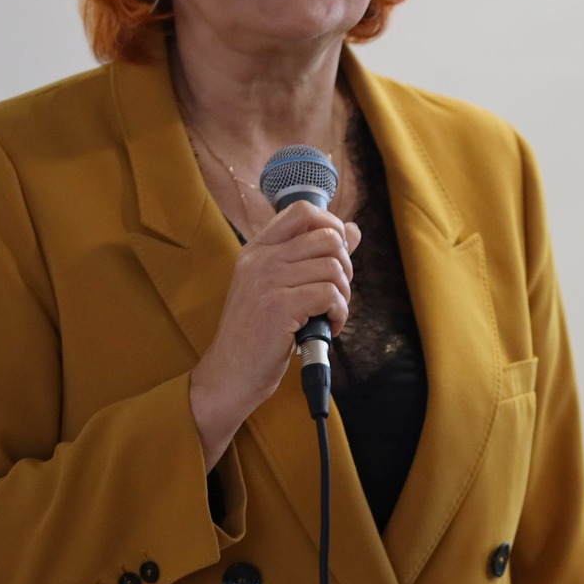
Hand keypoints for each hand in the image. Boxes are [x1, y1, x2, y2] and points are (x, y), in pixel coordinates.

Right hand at [189, 201, 360, 465]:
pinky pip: (330, 294)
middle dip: (345, 266)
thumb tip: (352, 230)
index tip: (338, 254)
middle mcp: (259, 259)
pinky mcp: (279, 306)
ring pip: (334, 267)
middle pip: (328, 237)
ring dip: (344, 295)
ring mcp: (267, 280)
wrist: (231, 373)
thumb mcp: (281, 286)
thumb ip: (314, 256)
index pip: (302, 210)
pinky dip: (340, 313)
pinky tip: (328, 327)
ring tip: (330, 314)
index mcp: (257, 249)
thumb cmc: (259, 332)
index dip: (332, 225)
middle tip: (335, 293)